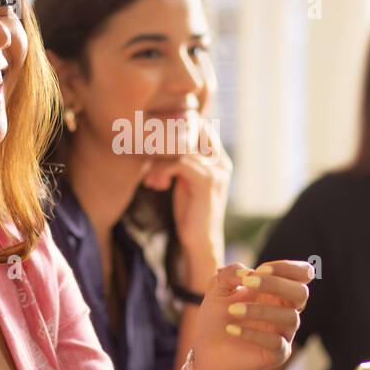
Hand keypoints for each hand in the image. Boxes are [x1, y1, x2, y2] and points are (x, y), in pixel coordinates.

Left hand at [142, 128, 231, 290]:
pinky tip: (156, 186)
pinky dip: (161, 172)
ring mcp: (216, 171)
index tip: (154, 147)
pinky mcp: (206, 182)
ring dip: (159, 162)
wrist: (200, 243)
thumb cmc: (190, 213)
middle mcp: (221, 162)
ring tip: (151, 181)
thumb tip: (158, 141)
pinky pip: (178, 163)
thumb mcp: (185, 182)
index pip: (199, 127)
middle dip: (164, 143)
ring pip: (180, 148)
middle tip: (148, 160)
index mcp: (219, 160)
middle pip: (190, 132)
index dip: (174, 131)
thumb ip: (182, 161)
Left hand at [190, 260, 314, 369]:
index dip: (287, 268)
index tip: (261, 269)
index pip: (300, 274)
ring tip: (232, 310)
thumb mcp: (218, 288)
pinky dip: (254, 334)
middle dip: (277, 284)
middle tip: (248, 283)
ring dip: (260, 310)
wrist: (206, 349)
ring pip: (290, 317)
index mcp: (276, 291)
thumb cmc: (217, 315)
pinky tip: (231, 329)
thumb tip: (247, 273)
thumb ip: (229, 274)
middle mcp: (285, 310)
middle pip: (301, 293)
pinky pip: (276, 342)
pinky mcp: (277, 354)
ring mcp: (283, 333)